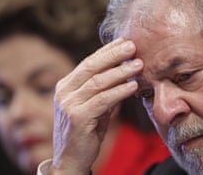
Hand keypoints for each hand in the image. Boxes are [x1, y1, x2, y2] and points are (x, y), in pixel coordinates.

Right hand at [51, 38, 142, 173]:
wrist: (71, 159)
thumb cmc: (85, 132)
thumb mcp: (94, 107)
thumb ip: (104, 91)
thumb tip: (124, 74)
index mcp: (66, 87)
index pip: (88, 64)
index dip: (106, 52)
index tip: (123, 42)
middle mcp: (64, 92)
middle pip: (91, 67)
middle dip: (113, 55)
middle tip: (132, 46)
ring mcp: (68, 104)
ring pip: (98, 82)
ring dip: (120, 72)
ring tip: (138, 65)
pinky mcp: (77, 117)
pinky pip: (102, 100)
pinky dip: (119, 92)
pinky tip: (133, 86)